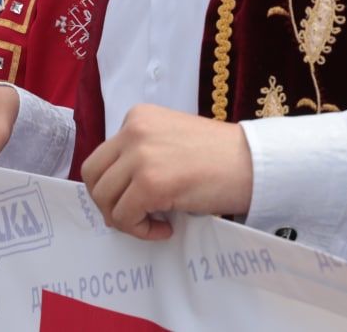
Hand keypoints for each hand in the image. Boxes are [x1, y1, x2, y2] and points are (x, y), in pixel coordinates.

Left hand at [80, 104, 253, 240]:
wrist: (254, 162)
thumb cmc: (219, 156)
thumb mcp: (170, 140)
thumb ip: (142, 153)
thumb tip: (117, 191)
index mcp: (137, 117)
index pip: (102, 156)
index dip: (114, 184)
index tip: (137, 199)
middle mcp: (133, 130)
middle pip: (92, 175)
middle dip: (108, 202)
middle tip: (134, 216)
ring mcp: (139, 155)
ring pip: (103, 198)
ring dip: (124, 219)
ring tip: (153, 222)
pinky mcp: (150, 183)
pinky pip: (124, 216)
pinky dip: (140, 230)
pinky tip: (165, 228)